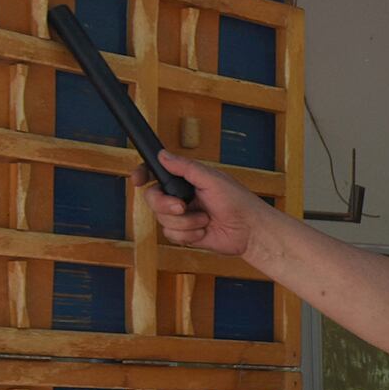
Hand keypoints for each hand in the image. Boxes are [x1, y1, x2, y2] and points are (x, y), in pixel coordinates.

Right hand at [128, 151, 268, 256]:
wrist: (250, 231)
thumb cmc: (237, 201)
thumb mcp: (212, 179)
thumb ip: (186, 168)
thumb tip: (163, 154)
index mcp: (186, 179)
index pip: (156, 173)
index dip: (142, 175)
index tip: (138, 180)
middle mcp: (181, 196)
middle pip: (152, 198)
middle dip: (165, 205)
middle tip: (182, 206)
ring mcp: (182, 216)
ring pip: (161, 219)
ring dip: (185, 222)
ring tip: (206, 220)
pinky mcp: (185, 234)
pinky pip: (171, 235)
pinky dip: (189, 234)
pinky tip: (204, 231)